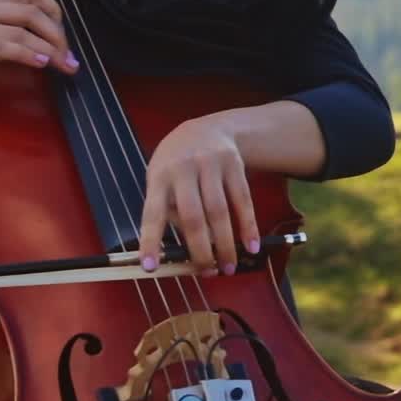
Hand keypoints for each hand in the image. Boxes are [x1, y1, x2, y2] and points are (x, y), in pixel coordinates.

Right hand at [0, 0, 76, 79]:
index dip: (54, 8)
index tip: (63, 30)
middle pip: (34, 10)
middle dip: (58, 33)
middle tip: (70, 55)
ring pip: (23, 29)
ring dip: (50, 48)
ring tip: (65, 64)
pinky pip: (3, 46)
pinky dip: (26, 54)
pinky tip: (41, 63)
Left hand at [138, 114, 260, 276]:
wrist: (206, 127)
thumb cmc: (177, 163)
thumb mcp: (161, 177)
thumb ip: (168, 208)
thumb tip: (184, 249)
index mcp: (160, 176)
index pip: (152, 213)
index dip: (150, 241)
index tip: (149, 267)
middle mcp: (185, 169)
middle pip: (193, 216)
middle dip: (200, 250)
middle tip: (206, 272)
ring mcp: (211, 165)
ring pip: (220, 211)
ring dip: (225, 244)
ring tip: (228, 267)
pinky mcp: (234, 164)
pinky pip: (242, 200)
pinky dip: (248, 225)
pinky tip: (251, 245)